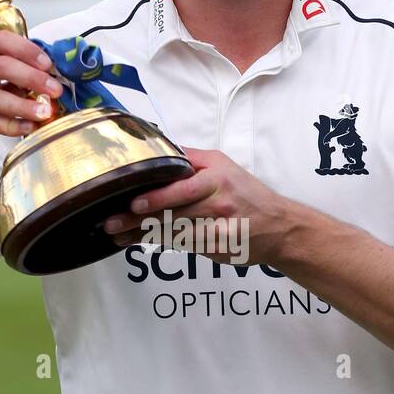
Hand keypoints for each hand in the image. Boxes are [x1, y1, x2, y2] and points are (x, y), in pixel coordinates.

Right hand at [0, 31, 65, 171]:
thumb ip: (16, 83)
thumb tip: (50, 81)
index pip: (2, 40)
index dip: (27, 50)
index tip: (49, 66)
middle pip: (2, 64)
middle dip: (33, 78)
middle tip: (56, 91)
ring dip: (25, 106)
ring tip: (46, 114)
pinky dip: (11, 125)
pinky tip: (28, 128)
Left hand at [101, 147, 287, 264]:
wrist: (279, 227)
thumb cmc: (247, 194)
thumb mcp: (224, 166)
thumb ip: (193, 159)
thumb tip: (161, 146)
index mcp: (217, 176)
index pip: (182, 186)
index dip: (157, 196)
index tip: (133, 202)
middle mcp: (219, 200)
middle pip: (173, 212)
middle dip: (139, 219)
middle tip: (113, 223)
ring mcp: (219, 227)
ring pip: (175, 232)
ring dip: (142, 234)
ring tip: (118, 235)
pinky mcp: (219, 248)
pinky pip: (185, 245)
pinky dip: (162, 243)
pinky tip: (142, 242)